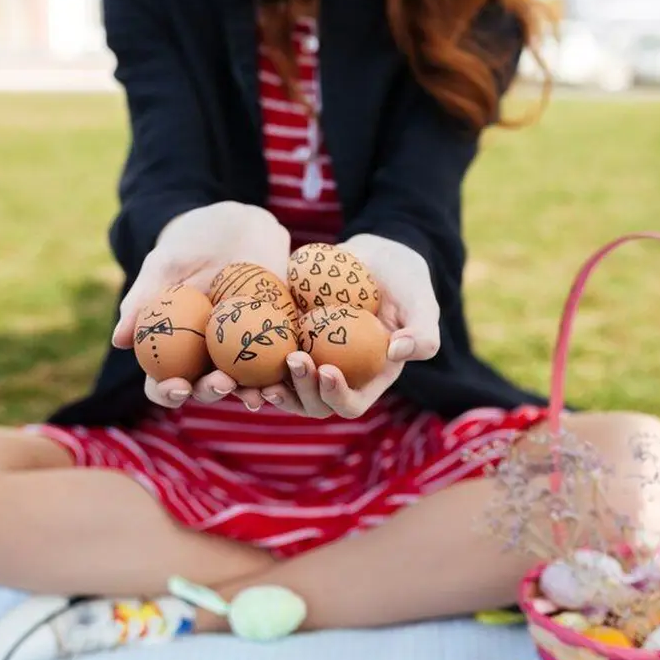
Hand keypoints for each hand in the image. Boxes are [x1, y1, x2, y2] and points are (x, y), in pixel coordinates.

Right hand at [111, 202, 290, 408]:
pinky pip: (277, 356)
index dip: (168, 392)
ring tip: (260, 392)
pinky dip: (283, 366)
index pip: (164, 383)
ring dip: (252, 391)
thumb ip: (143, 301)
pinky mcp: (272, 336)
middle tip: (221, 384)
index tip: (176, 387)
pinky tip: (290, 367)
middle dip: (212, 392)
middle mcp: (206, 357)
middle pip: (206, 387)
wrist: (234, 225)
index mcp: (173, 350)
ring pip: (245, 380)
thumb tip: (120, 340)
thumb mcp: (163, 266)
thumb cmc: (190, 245)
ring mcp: (240, 350)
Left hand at [255, 234, 440, 418]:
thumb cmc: (404, 280)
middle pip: (313, 404)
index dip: (337, 396)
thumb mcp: (422, 301)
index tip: (327, 369)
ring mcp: (311, 361)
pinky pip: (266, 362)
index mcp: (369, 379)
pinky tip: (237, 356)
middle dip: (300, 391)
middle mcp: (338, 377)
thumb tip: (397, 352)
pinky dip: (252, 365)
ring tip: (260, 374)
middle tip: (292, 360)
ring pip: (285, 390)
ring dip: (271, 388)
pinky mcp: (288, 342)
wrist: (374, 255)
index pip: (352, 404)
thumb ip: (423, 331)